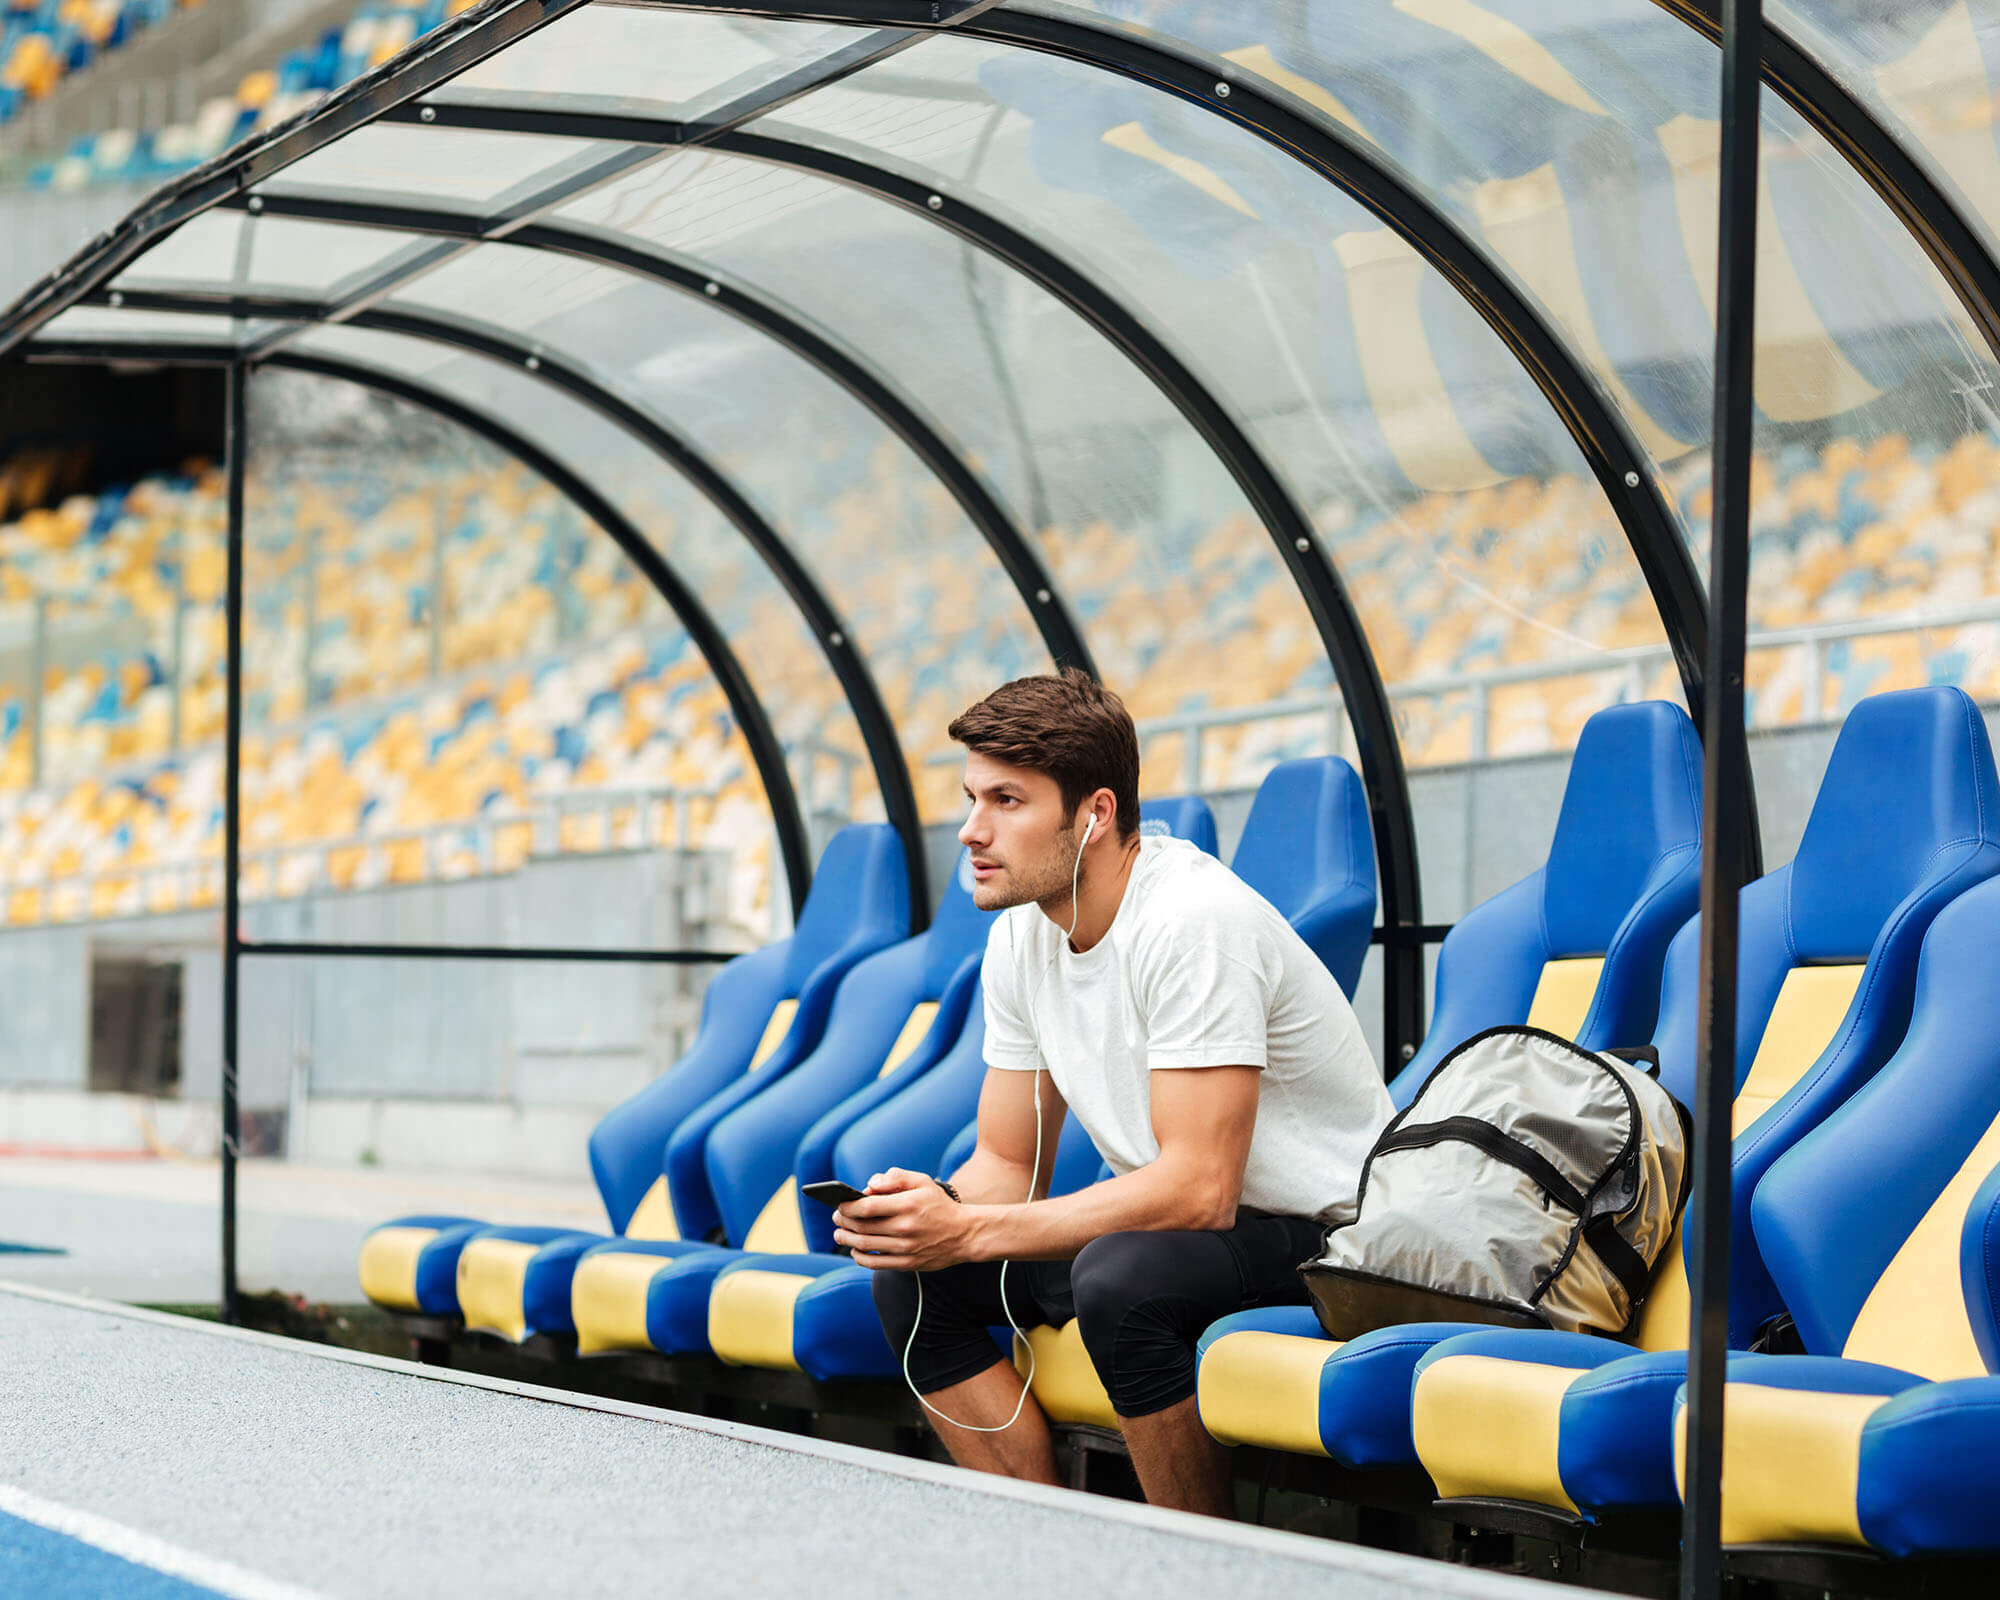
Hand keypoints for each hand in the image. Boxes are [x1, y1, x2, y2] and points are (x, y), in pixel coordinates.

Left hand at [832, 1167, 976, 1271]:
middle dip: (843, 1222)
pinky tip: (855, 1250)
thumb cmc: (939, 1205)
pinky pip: (875, 1264)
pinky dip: (859, 1257)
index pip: (866, 1206)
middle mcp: (905, 1227)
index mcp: (907, 1204)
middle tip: (836, 1217)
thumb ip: (895, 1177)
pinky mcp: (907, 1264)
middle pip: (862, 1226)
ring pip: (865, 1245)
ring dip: (846, 1239)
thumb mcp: (922, 1181)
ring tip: (839, 1234)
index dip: (847, 1206)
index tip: (838, 1204)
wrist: (965, 1234)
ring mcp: (906, 1248)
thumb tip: (869, 1185)